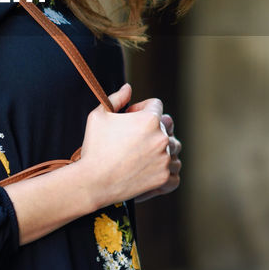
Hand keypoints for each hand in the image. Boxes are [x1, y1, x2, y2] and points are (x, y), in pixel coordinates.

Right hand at [76, 84, 179, 208]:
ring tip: (144, 155)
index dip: (141, 108)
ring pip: (174, 149)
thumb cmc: (94, 147)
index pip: (156, 105)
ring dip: (163, 149)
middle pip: (168, 126)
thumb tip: (128, 88)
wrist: (93, 182)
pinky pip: (175, 173)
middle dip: (153, 128)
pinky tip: (154, 170)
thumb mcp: (99, 115)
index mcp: (150, 120)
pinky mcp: (164, 178)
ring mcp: (165, 159)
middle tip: (135, 138)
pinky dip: (168, 172)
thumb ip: (116, 98)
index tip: (129, 118)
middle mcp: (162, 138)